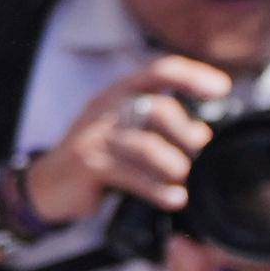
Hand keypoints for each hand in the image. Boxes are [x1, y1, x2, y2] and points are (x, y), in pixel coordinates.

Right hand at [28, 55, 231, 222]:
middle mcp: (105, 108)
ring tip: (182, 179)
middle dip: (186, 133)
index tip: (222, 89)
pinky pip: (131, 176)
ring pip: (146, 145)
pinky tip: (173, 198)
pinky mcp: (87, 165)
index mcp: (118, 94)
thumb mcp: (125, 132)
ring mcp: (94, 136)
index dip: (192, 75)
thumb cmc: (97, 157)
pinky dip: (158, 190)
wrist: (47, 185)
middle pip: (158, 108)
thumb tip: (203, 133)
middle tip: (198, 151)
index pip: (159, 72)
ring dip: (174, 166)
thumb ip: (160, 127)